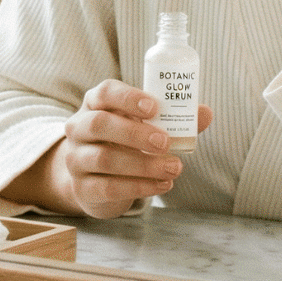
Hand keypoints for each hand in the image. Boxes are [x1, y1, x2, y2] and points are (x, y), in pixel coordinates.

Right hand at [37, 80, 213, 218]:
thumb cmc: (124, 143)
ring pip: (104, 159)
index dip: (128, 97)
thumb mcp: (143, 126)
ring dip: (143, 164)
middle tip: (166, 142)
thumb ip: (173, 119)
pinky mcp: (82, 188)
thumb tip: (205, 113)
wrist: (96, 179)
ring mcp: (76, 159)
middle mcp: (79, 128)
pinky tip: (162, 185)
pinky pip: (108, 187)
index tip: (154, 107)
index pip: (104, 92)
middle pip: (99, 124)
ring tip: (174, 168)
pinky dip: (139, 187)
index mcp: (95, 104)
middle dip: (135, 133)